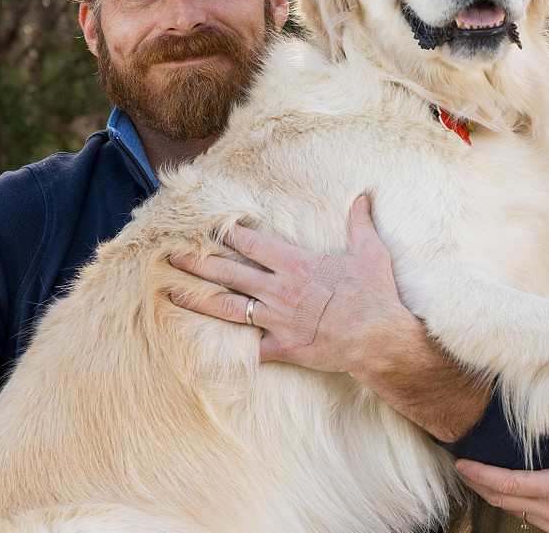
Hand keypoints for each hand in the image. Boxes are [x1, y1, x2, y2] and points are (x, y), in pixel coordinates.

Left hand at [168, 195, 414, 374]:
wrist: (378, 337)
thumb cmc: (374, 293)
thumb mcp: (370, 251)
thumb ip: (359, 223)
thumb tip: (362, 196)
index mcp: (295, 264)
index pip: (250, 243)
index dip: (225, 233)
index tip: (204, 227)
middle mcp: (279, 289)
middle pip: (227, 272)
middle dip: (196, 263)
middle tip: (170, 257)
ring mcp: (277, 320)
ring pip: (227, 308)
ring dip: (196, 301)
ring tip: (171, 294)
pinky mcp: (282, 348)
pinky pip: (249, 350)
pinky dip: (227, 351)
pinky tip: (203, 351)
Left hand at [456, 449, 548, 532]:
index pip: (506, 485)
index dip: (480, 474)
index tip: (462, 462)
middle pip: (501, 500)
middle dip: (477, 482)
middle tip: (461, 465)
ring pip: (513, 510)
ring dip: (493, 493)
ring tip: (477, 474)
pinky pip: (528, 516)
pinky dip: (512, 500)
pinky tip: (506, 487)